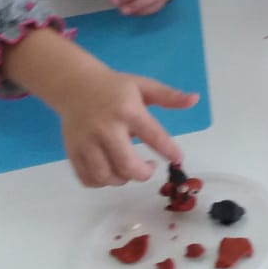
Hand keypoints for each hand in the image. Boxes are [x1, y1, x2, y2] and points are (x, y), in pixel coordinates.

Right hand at [54, 64, 198, 186]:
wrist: (76, 85)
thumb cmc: (115, 87)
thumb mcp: (144, 86)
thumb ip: (169, 96)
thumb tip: (195, 99)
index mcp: (128, 111)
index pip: (153, 135)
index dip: (168, 150)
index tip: (178, 159)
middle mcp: (106, 128)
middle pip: (125, 163)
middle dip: (142, 173)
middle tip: (149, 168)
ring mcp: (86, 142)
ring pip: (105, 175)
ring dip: (122, 180)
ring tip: (129, 169)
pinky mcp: (72, 152)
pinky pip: (87, 178)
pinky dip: (101, 183)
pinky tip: (111, 172)